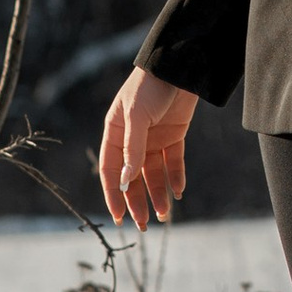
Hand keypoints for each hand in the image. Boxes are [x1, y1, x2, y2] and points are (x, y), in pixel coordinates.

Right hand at [99, 70, 196, 227]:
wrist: (181, 65)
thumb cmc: (150, 86)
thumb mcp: (137, 116)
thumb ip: (132, 149)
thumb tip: (125, 181)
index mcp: (115, 132)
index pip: (110, 170)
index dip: (114, 195)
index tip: (119, 217)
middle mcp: (132, 139)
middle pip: (132, 177)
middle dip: (137, 202)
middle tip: (144, 225)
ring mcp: (154, 138)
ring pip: (154, 174)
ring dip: (158, 194)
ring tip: (165, 215)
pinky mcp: (174, 135)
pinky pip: (173, 162)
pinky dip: (176, 177)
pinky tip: (179, 192)